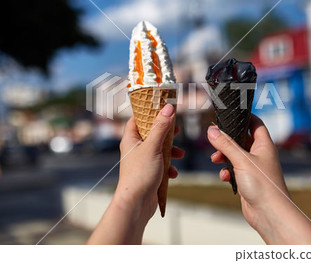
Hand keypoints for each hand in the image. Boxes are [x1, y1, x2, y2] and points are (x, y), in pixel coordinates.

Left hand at [115, 104, 182, 222]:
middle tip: (176, 129)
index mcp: (130, 139)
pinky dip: (169, 166)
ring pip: (159, 149)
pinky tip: (173, 172)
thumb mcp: (153, 147)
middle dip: (165, 132)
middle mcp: (135, 149)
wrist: (136, 203)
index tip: (162, 107)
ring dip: (170, 151)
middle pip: (151, 133)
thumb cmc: (139, 174)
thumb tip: (168, 108)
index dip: (149, 112)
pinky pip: (161, 164)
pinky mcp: (149, 173)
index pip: (137, 119)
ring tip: (179, 153)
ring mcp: (142, 161)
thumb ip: (161, 127)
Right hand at [207, 114, 310, 244]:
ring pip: (235, 156)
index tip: (230, 115)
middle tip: (215, 140)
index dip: (244, 118)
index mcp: (264, 145)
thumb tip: (212, 131)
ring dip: (224, 156)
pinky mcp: (248, 181)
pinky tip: (224, 176)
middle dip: (227, 140)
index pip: (255, 124)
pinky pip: (234, 170)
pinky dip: (227, 171)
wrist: (269, 213)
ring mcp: (254, 168)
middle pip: (241, 139)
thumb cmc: (263, 185)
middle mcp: (260, 155)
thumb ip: (226, 144)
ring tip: (216, 159)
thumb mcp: (241, 160)